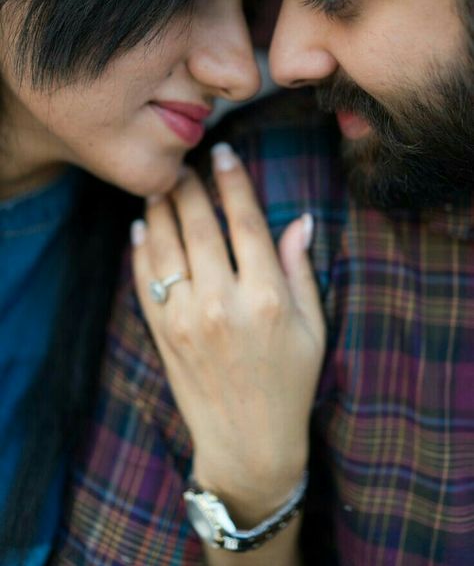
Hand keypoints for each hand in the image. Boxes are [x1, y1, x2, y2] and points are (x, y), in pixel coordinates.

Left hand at [131, 143, 325, 523]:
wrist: (248, 443)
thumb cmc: (290, 383)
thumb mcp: (312, 328)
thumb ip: (300, 271)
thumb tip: (299, 220)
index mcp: (265, 296)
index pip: (246, 221)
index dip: (233, 180)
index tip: (224, 153)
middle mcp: (221, 302)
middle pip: (199, 223)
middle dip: (189, 184)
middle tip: (185, 161)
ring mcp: (185, 319)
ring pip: (165, 245)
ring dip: (160, 209)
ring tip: (161, 185)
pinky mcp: (163, 334)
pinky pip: (144, 280)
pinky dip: (140, 249)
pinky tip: (141, 227)